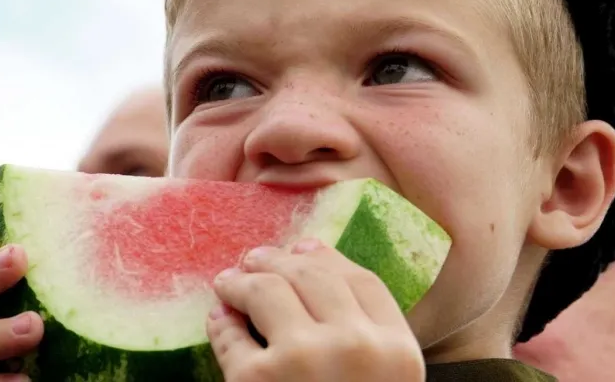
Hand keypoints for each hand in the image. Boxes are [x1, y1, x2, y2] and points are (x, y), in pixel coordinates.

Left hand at [207, 240, 424, 381]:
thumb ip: (367, 334)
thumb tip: (309, 255)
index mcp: (397, 352)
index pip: (358, 279)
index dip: (325, 256)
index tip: (301, 246)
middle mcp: (356, 347)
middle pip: (311, 273)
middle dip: (277, 260)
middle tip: (252, 259)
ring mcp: (303, 360)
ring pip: (268, 287)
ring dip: (242, 280)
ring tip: (228, 283)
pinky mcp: (255, 381)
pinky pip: (232, 333)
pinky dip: (220, 323)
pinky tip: (217, 318)